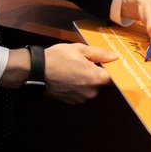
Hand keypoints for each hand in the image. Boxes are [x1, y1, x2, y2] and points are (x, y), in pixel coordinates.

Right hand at [0, 43, 116, 103]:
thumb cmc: (58, 58)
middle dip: (97, 73)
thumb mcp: (80, 50)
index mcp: (96, 79)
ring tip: (74, 68)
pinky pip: (81, 93)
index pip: (114, 77)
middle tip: (86, 61)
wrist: (36, 71)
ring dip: (87, 80)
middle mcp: (91, 92)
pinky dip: (78, 86)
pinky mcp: (72, 102)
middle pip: (101, 83)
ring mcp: (81, 99)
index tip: (109, 63)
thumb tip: (114, 57)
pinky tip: (68, 76)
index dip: (112, 69)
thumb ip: (99, 54)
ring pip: (91, 88)